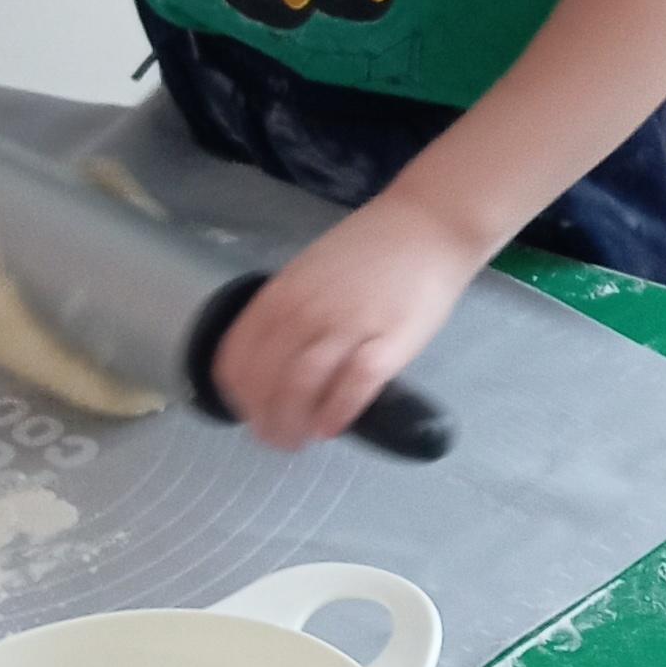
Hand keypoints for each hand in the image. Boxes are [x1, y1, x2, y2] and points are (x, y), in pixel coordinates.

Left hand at [207, 183, 477, 449]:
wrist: (428, 226)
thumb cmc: (370, 251)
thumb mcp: (310, 273)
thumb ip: (288, 312)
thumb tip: (274, 362)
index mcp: (279, 295)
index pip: (236, 359)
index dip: (238, 396)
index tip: (250, 413)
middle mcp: (303, 312)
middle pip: (265, 382)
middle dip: (265, 421)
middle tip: (277, 439)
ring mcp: (345, 327)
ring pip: (299, 389)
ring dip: (293, 425)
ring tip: (299, 440)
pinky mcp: (387, 342)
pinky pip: (352, 387)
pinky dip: (336, 413)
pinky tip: (331, 428)